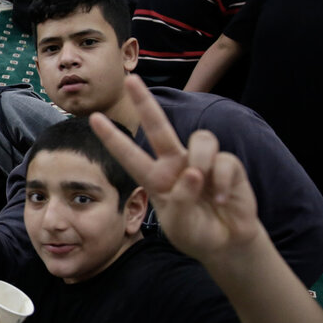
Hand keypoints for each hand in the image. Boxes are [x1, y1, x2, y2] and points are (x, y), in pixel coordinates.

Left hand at [89, 76, 264, 264]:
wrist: (226, 242)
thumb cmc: (195, 232)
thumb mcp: (178, 224)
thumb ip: (180, 202)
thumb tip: (193, 173)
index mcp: (156, 178)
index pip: (130, 155)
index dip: (112, 138)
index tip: (94, 118)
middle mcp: (176, 164)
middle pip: (158, 126)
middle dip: (144, 102)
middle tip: (130, 80)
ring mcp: (202, 163)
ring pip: (201, 139)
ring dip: (201, 159)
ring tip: (203, 185)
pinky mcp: (229, 166)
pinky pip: (224, 161)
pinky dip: (223, 182)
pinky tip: (223, 200)